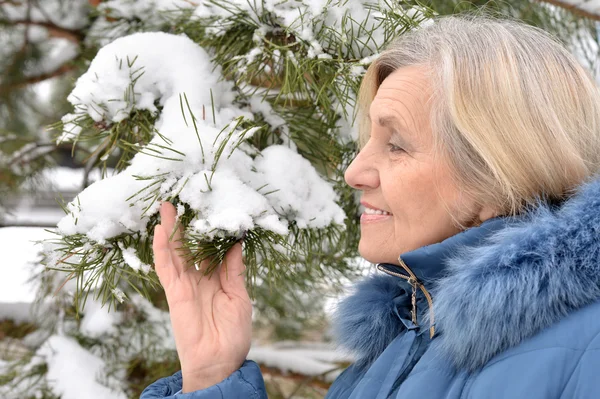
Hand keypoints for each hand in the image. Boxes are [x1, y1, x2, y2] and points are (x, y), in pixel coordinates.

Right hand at [152, 202, 251, 392]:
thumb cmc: (233, 334)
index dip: (209, 229)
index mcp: (216, 278)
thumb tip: (238, 242)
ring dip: (170, 230)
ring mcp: (185, 285)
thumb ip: (234, 270)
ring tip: (167, 206)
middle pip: (189, 246)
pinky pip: (166, 268)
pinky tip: (161, 231)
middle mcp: (199, 278)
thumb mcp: (240, 297)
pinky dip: (162, 250)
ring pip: (175, 252)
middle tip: (183, 199)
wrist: (220, 363)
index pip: (211, 248)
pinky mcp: (175, 293)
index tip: (211, 207)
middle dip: (186, 224)